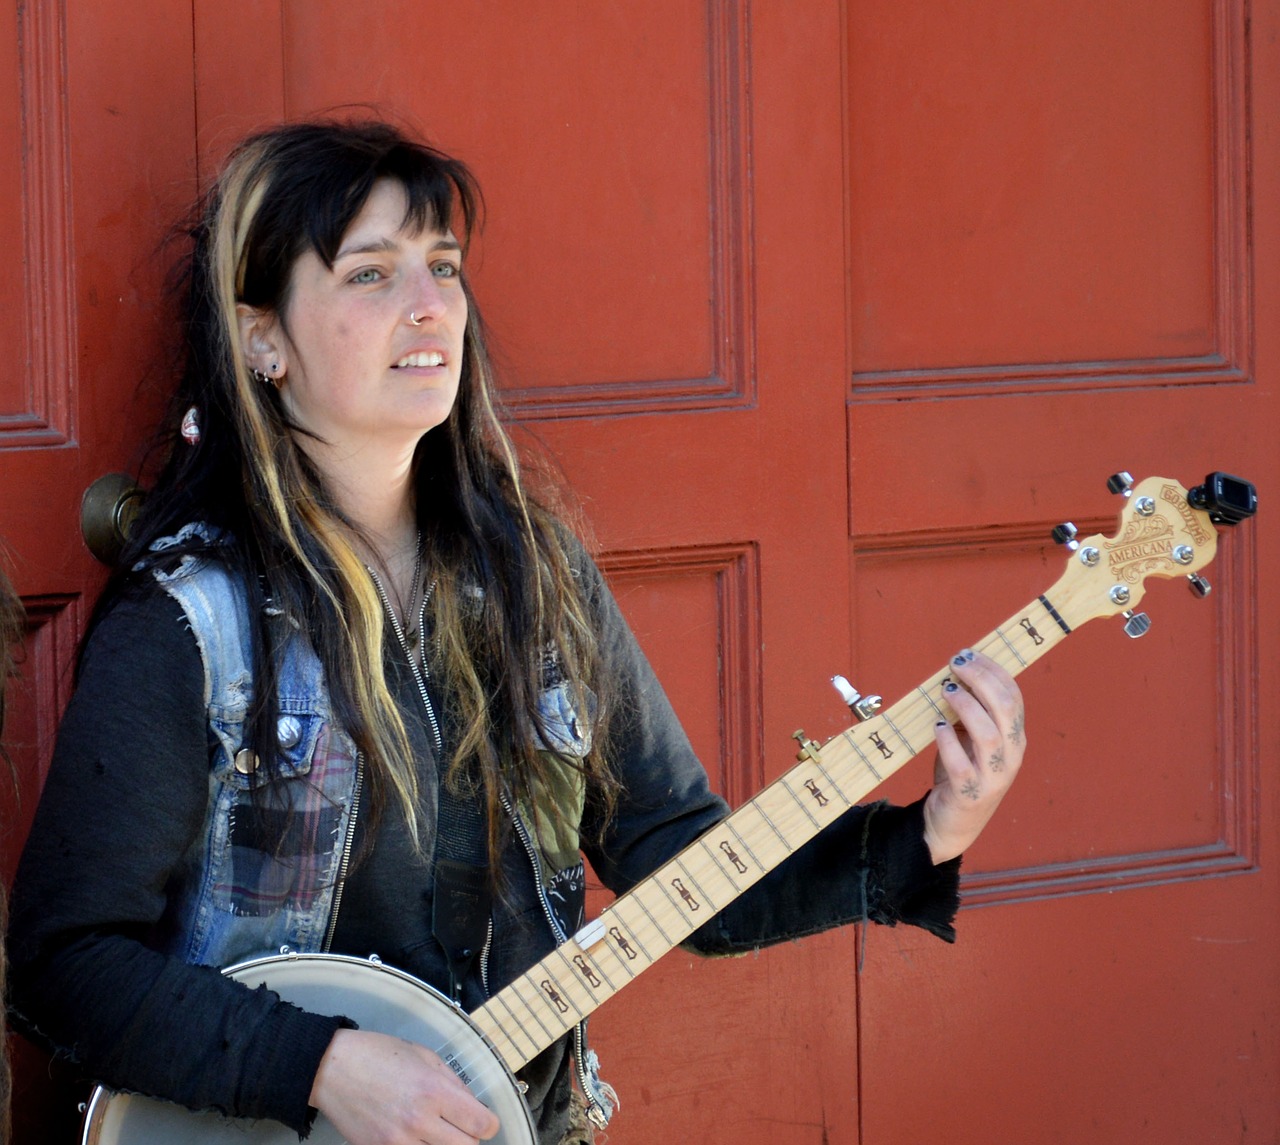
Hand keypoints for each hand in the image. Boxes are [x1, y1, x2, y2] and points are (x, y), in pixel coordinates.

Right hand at [310, 1029, 500, 1144]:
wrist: (333, 1069)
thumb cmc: (377, 1055)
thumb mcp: (424, 1056)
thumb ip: (453, 1082)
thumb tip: (473, 1104)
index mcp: (433, 1091)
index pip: (480, 1123)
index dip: (489, 1123)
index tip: (486, 1120)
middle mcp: (418, 1121)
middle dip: (469, 1136)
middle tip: (462, 1125)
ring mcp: (398, 1142)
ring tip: (436, 1130)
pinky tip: (416, 1137)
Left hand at [922, 649, 1025, 863]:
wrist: (953, 822)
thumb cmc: (961, 771)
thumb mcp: (970, 738)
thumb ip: (970, 711)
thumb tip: (957, 673)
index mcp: (1014, 738)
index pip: (1013, 696)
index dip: (992, 670)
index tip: (968, 653)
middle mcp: (1011, 756)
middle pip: (1005, 709)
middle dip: (982, 679)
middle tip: (956, 663)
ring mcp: (993, 777)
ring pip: (989, 735)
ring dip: (966, 706)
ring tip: (946, 690)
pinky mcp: (970, 793)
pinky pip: (961, 764)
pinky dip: (949, 743)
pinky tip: (938, 727)